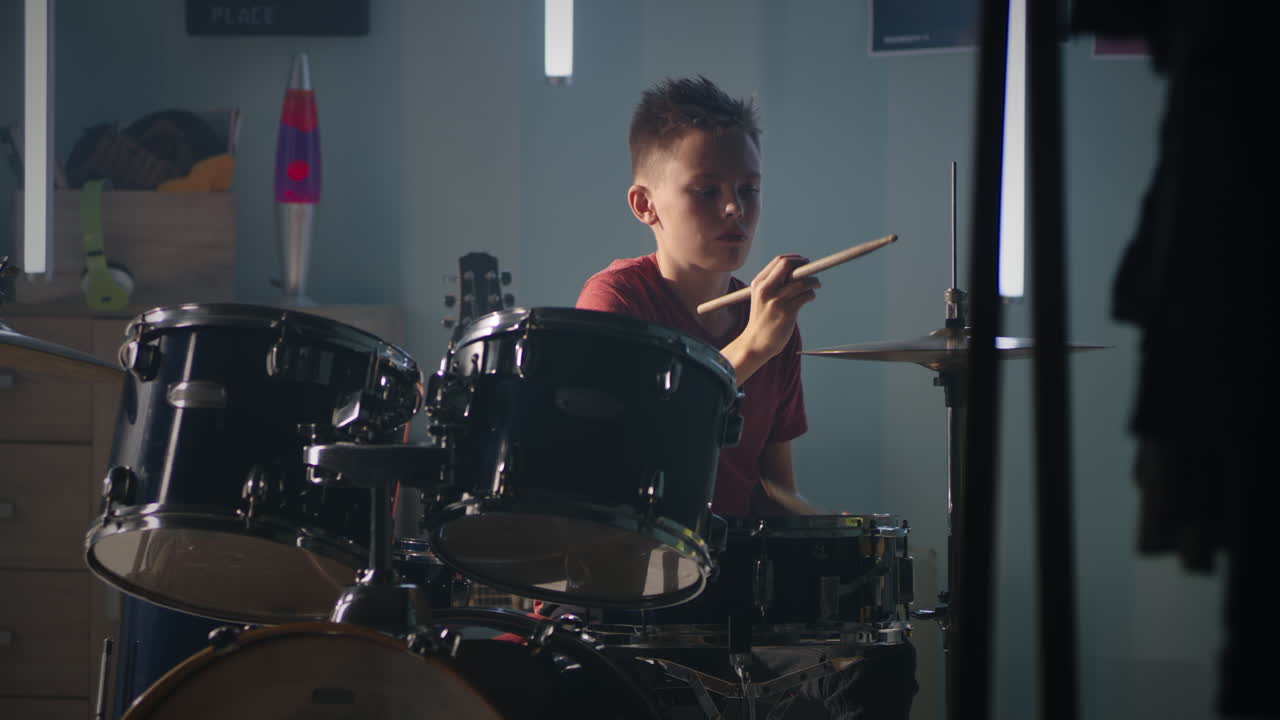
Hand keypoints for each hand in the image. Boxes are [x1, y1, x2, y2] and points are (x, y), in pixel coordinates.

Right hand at [721, 254, 818, 382]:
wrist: (756, 343)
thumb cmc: (762, 319)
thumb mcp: (761, 297)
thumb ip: (774, 283)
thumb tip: (798, 269)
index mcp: (759, 283)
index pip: (779, 261)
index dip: (795, 259)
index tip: (803, 262)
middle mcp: (766, 290)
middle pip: (789, 266)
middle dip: (804, 265)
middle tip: (812, 271)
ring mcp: (776, 300)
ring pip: (802, 281)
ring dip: (813, 281)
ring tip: (815, 285)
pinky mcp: (787, 312)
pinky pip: (806, 295)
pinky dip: (811, 294)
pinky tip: (810, 297)